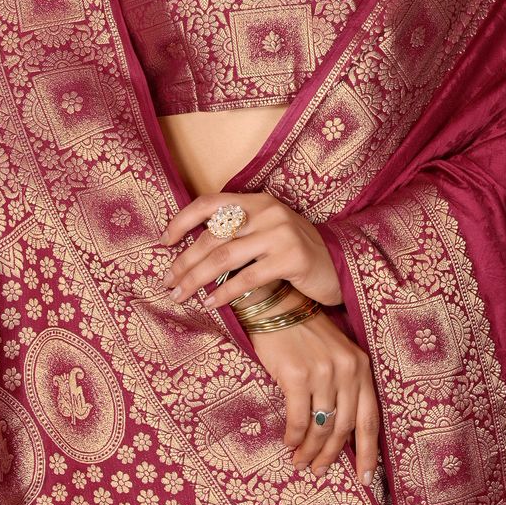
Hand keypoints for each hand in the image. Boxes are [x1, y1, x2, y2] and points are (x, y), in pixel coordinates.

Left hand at [159, 191, 342, 309]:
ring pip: (224, 257)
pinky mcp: (292, 258)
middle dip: (184, 261)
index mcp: (257, 201)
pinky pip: (247, 277)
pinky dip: (224, 292)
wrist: (342, 266)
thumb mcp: (268, 233)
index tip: (163, 242)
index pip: (209, 203)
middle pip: (212, 236)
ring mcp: (281, 234)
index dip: (182, 221)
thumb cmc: (297, 254)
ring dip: (196, 279)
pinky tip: (210, 303)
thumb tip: (191, 252)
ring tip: (180, 295)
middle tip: (167, 282)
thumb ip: (239, 233)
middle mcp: (268, 212)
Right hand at [248, 297, 379, 482]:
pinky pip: (299, 418)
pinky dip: (294, 436)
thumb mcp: (334, 355)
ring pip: (321, 426)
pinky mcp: (297, 375)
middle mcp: (347, 370)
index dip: (368, 452)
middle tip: (320, 471)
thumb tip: (339, 431)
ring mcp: (323, 372)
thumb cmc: (302, 333)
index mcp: (361, 366)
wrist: (275, 306)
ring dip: (311, 451)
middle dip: (333, 456)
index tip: (366, 479)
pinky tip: (289, 443)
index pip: (370, 419)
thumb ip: (343, 386)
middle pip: (345, 428)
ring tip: (301, 463)